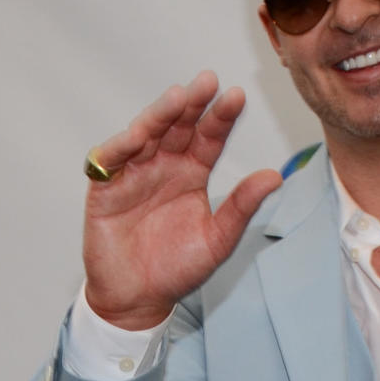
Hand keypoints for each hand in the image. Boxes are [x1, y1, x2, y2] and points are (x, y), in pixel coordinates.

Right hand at [82, 72, 281, 329]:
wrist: (138, 299)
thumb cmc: (178, 269)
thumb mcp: (218, 239)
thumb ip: (241, 207)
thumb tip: (275, 176)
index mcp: (193, 174)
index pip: (209, 138)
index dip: (221, 118)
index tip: (236, 96)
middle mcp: (164, 166)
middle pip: (178, 128)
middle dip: (191, 105)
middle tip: (207, 82)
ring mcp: (133, 174)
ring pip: (146, 136)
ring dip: (160, 117)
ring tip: (177, 99)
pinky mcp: (105, 188)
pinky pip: (110, 161)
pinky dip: (122, 147)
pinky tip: (138, 135)